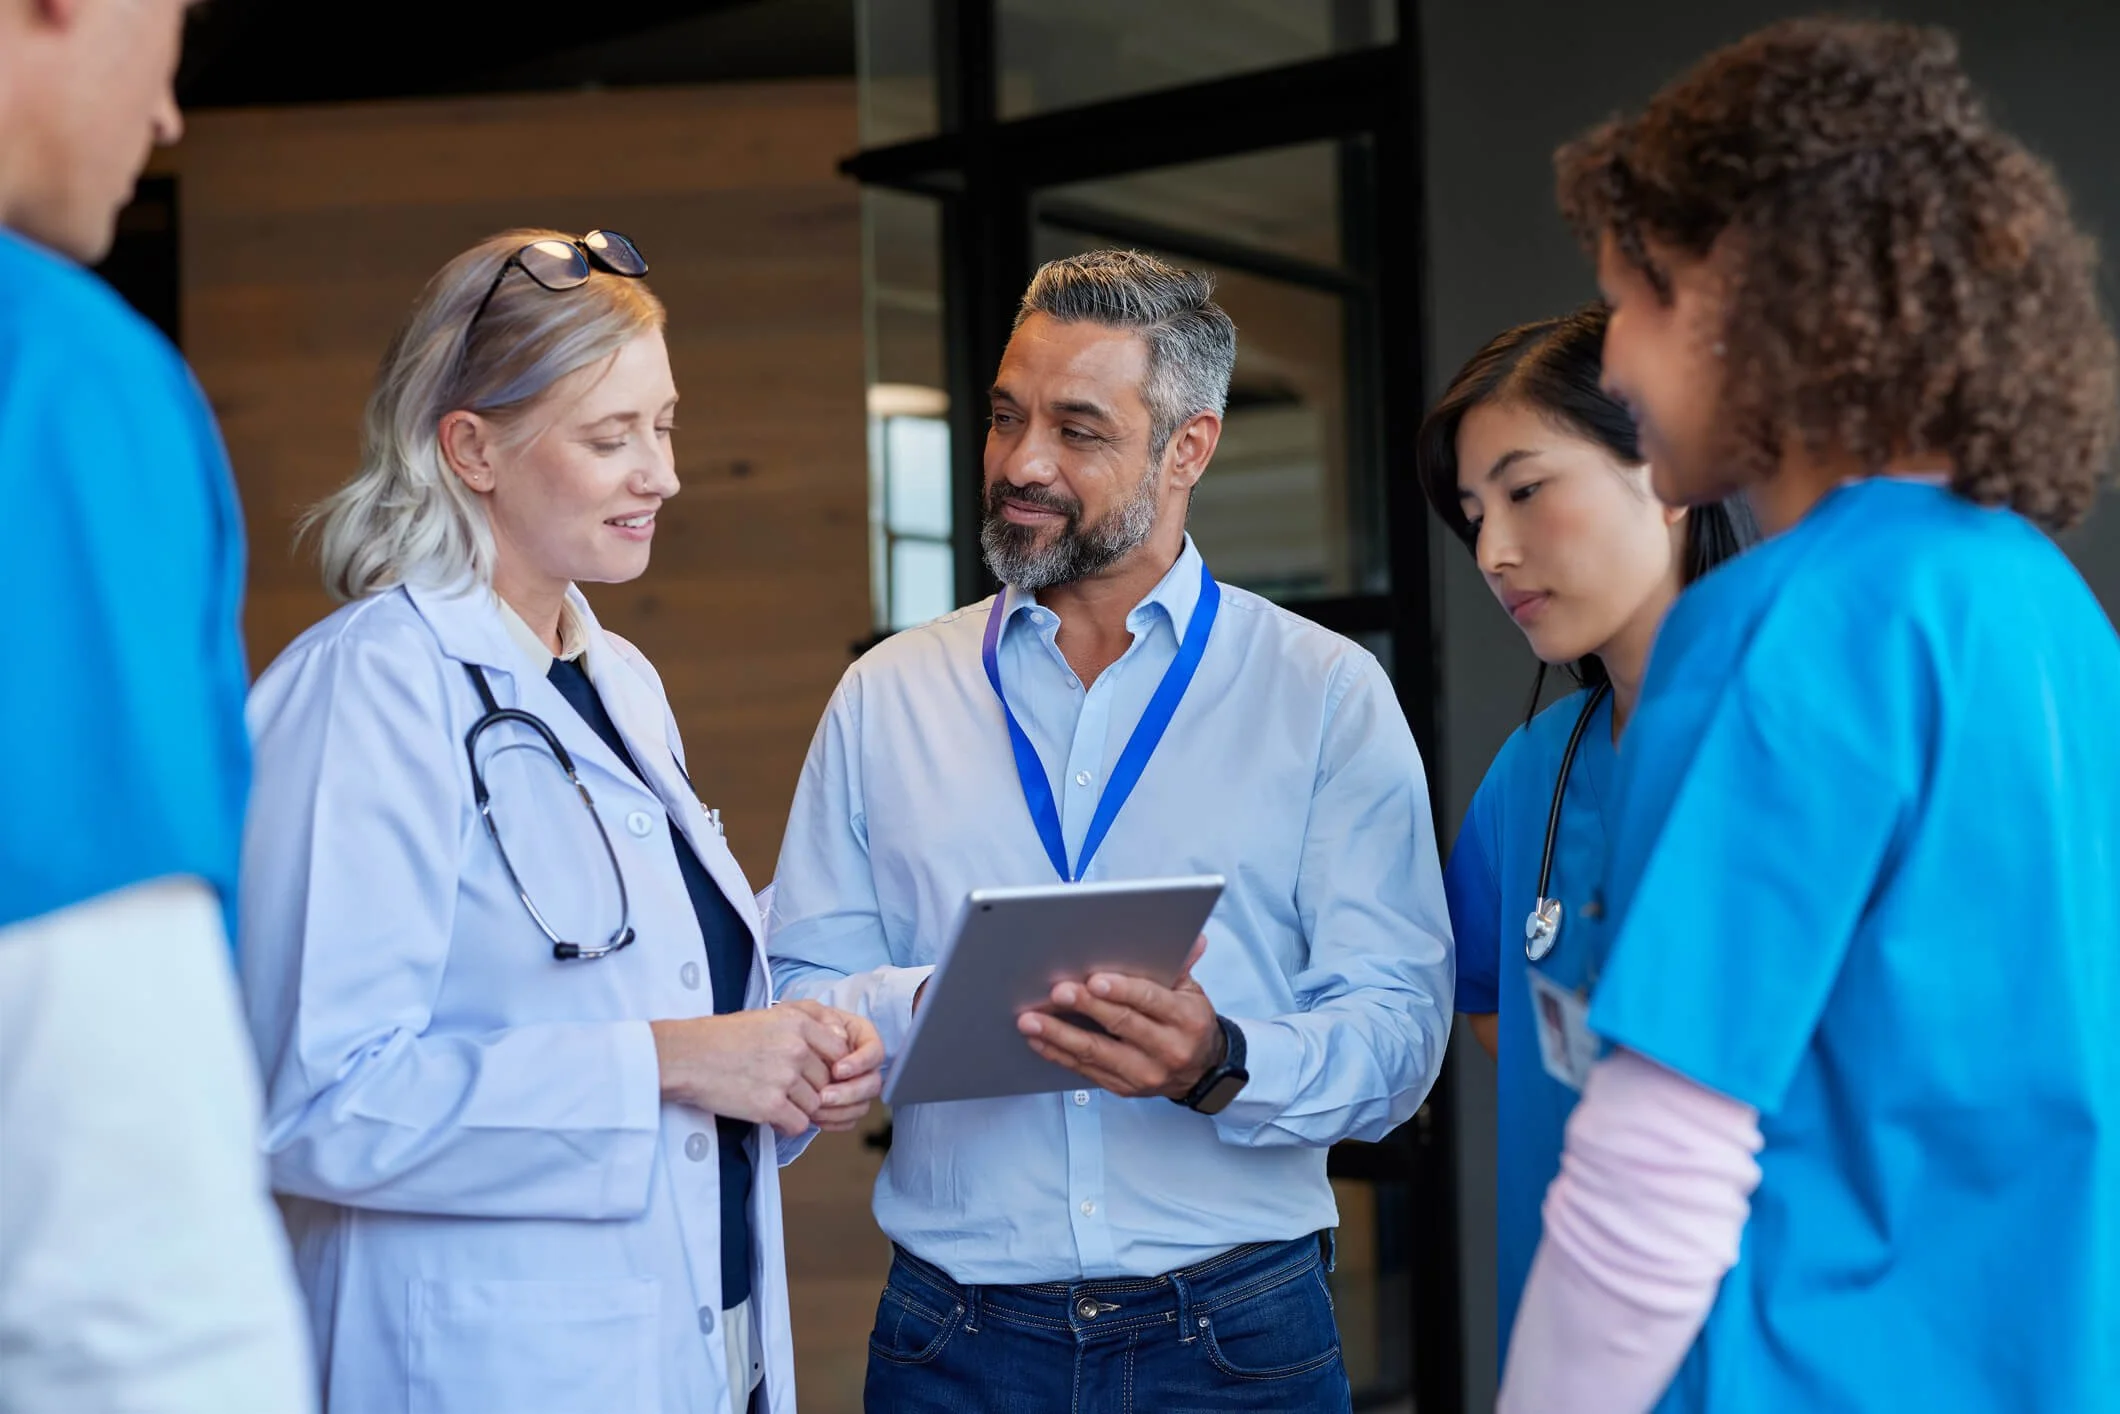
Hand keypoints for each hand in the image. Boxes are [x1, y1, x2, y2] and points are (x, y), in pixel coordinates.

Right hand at [651, 1005, 851, 1137]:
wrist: (686, 1057)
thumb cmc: (723, 1037)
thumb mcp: (769, 1016)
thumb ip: (807, 1024)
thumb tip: (841, 1039)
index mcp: (798, 1023)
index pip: (840, 1053)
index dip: (829, 1067)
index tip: (813, 1073)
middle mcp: (796, 1049)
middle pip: (827, 1082)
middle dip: (811, 1089)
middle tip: (786, 1089)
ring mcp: (784, 1078)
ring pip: (815, 1105)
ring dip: (798, 1107)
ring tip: (773, 1099)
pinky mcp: (769, 1105)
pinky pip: (799, 1124)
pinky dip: (787, 1124)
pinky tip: (770, 1116)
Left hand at [779, 1000, 884, 1131]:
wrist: (773, 1045)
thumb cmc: (793, 1025)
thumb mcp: (806, 1012)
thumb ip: (823, 1019)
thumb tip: (841, 1037)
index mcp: (861, 1038)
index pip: (876, 1052)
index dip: (860, 1064)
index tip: (837, 1070)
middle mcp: (863, 1064)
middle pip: (873, 1084)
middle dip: (850, 1093)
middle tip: (824, 1095)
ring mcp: (855, 1086)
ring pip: (862, 1106)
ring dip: (840, 1111)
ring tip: (814, 1109)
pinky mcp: (845, 1105)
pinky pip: (849, 1120)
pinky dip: (834, 1122)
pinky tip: (815, 1118)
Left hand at [1016, 935, 1221, 1099]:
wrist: (1201, 1071)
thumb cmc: (1189, 1023)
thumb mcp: (1191, 992)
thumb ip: (1180, 965)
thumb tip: (1191, 936)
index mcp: (1186, 1019)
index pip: (1151, 1001)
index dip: (1121, 991)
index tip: (1094, 981)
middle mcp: (1167, 1049)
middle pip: (1120, 1025)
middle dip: (1086, 1007)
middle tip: (1057, 993)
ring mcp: (1144, 1073)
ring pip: (1096, 1052)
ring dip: (1060, 1035)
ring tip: (1031, 1021)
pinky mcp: (1123, 1087)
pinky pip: (1086, 1070)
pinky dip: (1059, 1054)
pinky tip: (1039, 1040)